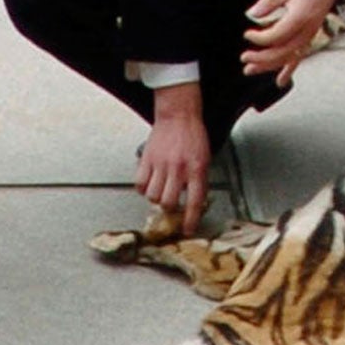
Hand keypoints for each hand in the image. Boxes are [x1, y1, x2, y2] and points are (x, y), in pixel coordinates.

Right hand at [138, 81, 208, 234]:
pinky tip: (149, 183)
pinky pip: (140, 183)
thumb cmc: (193, 135)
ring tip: (160, 190)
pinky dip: (143, 188)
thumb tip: (194, 202)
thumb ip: (199, 181)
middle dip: (169, 208)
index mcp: (196, 169)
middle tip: (170, 204)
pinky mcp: (147, 159)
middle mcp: (178, 169)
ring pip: (152, 196)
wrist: (178, 115)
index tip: (186, 230)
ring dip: (156, 197)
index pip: (194, 202)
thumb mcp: (205, 159)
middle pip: (168, 203)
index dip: (190, 220)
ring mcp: (161, 164)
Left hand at [241, 0, 340, 86]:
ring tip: (250, 69)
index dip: (260, 38)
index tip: (247, 33)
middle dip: (262, 58)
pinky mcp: (310, 33)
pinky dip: (289, 69)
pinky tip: (280, 81)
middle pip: (283, 52)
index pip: (278, 36)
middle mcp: (308, 29)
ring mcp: (310, 33)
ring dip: (270, 66)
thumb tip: (252, 14)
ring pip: (290, 57)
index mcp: (301, 16)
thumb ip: (269, 1)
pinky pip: (300, 55)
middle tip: (244, 57)